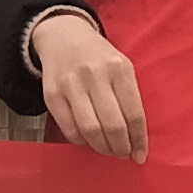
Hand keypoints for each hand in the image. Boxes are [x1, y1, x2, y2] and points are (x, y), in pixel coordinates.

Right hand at [29, 11, 146, 161]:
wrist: (63, 37)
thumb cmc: (98, 57)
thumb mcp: (121, 66)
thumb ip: (129, 96)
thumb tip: (135, 136)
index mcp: (119, 68)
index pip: (134, 114)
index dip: (138, 140)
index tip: (140, 155)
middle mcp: (95, 75)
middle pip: (113, 125)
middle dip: (121, 147)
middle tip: (123, 154)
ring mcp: (71, 84)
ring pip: (90, 130)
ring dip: (102, 147)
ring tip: (108, 150)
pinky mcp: (52, 94)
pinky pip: (69, 128)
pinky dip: (81, 141)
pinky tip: (88, 140)